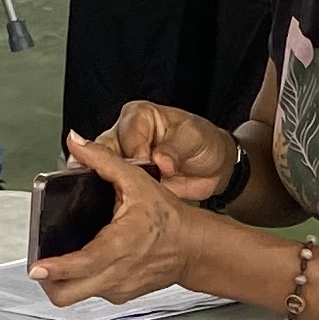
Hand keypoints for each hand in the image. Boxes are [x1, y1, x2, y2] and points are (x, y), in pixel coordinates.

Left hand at [27, 132, 220, 305]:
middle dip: (48, 282)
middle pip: (69, 294)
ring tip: (60, 262)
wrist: (193, 247)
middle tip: (41, 265)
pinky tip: (86, 263)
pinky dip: (81, 281)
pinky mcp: (120, 295)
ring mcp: (118, 287)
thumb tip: (76, 143)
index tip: (37, 267)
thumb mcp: (137, 180)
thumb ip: (103, 159)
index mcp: (120, 244)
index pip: (83, 263)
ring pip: (76, 296)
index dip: (57, 268)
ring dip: (62, 282)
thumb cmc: (169, 219)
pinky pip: (91, 294)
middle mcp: (117, 272)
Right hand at [96, 99, 239, 200]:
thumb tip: (159, 161)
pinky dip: (119, 197)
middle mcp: (126, 135)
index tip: (147, 164)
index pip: (127, 133)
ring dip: (115, 184)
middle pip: (105, 150)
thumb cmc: (204, 142)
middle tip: (133, 182)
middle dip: (116, 168)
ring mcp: (123, 159)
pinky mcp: (126, 180)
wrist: (215, 168)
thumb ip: (175, 149)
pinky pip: (113, 189)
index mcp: (139, 116)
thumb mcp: (194, 139)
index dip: (135, 151)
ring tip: (131, 194)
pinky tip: (130, 203)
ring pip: (104, 171)